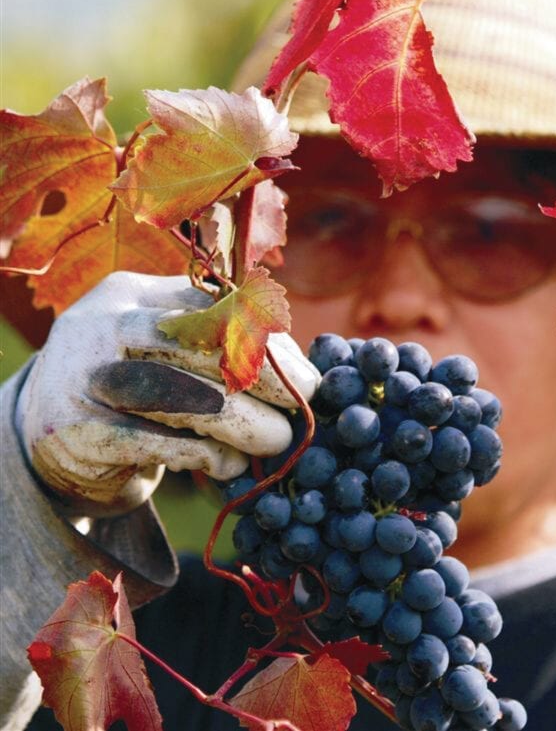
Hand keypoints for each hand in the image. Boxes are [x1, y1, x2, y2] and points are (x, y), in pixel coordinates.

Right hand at [16, 272, 319, 515]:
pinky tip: (229, 466)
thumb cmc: (130, 381)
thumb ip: (215, 340)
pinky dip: (204, 457)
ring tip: (278, 442)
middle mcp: (104, 326)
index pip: (215, 307)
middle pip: (203, 347)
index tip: (309, 378)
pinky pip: (157, 444)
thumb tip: (299, 365)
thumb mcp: (161, 343)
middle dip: (266, 381)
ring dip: (246, 425)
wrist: (43, 430)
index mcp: (130, 294)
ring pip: (186, 398)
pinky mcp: (77, 432)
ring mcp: (86, 377)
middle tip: (303, 410)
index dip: (269, 343)